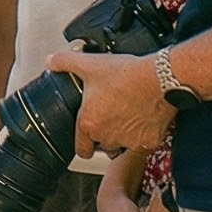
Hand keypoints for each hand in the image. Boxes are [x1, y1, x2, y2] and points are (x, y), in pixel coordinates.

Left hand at [48, 50, 175, 155]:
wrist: (160, 78)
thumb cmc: (126, 74)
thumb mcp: (90, 64)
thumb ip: (65, 62)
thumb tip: (51, 61)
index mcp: (89, 123)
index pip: (81, 149)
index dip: (84, 144)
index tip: (88, 138)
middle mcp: (108, 136)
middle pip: (103, 145)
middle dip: (105, 135)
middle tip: (111, 116)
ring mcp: (129, 141)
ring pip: (123, 147)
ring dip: (123, 137)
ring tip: (127, 117)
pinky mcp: (149, 142)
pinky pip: (144, 144)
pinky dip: (144, 135)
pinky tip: (144, 118)